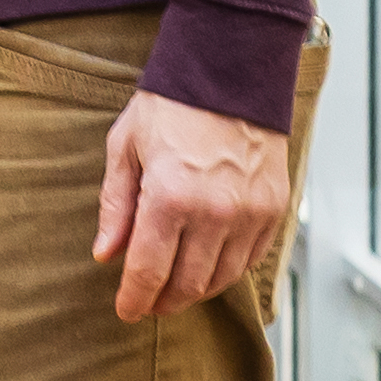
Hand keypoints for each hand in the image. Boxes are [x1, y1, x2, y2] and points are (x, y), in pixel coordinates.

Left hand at [95, 86, 296, 320]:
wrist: (232, 69)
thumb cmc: (173, 104)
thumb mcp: (126, 146)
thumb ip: (116, 205)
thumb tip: (107, 253)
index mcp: (170, 197)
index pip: (149, 271)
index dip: (135, 299)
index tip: (127, 311)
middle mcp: (214, 212)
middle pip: (187, 285)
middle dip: (164, 302)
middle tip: (149, 303)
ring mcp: (249, 213)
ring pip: (221, 279)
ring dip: (196, 291)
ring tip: (177, 288)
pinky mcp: (274, 208)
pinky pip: (250, 259)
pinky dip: (227, 270)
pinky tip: (209, 265)